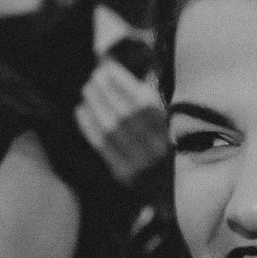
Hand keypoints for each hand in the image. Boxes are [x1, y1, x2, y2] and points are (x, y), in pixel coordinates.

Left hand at [76, 61, 170, 188]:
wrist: (172, 189)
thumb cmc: (170, 144)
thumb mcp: (170, 120)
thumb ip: (149, 98)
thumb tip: (117, 71)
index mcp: (174, 132)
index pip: (143, 102)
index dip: (122, 82)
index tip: (108, 68)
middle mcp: (159, 147)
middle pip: (125, 113)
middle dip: (106, 91)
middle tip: (93, 78)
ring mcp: (141, 164)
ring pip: (111, 128)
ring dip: (95, 105)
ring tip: (87, 90)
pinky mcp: (125, 175)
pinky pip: (102, 146)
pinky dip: (88, 126)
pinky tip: (81, 110)